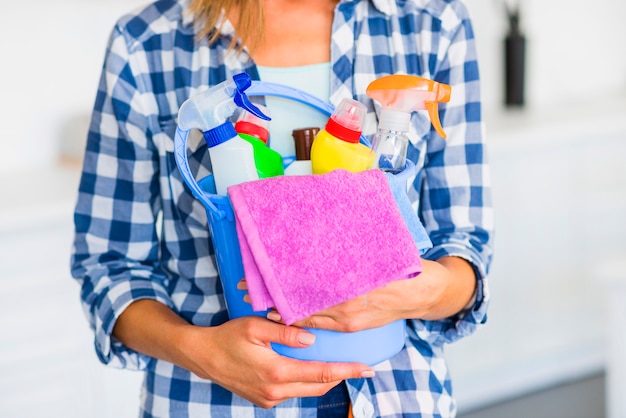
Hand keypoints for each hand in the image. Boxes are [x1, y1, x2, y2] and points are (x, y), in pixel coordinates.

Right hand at [179, 316, 373, 407]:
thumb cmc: (228, 337)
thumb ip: (287, 333)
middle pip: (319, 386)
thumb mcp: (255, 327)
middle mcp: (275, 391)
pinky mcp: (263, 401)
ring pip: (307, 391)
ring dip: (323, 379)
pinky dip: (306, 382)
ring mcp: (269, 399)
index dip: (347, 371)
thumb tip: (313, 340)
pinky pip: (293, 392)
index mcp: (276, 372)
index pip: (321, 373)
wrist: (203, 357)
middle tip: (361, 366)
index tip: (367, 369)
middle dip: (341, 376)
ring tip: (339, 365)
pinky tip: (310, 369)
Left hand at [265, 256, 476, 332]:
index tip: (258, 275)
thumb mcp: (376, 250)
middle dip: (273, 295)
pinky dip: (301, 321)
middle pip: (300, 300)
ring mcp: (348, 319)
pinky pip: (321, 325)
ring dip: (282, 310)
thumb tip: (322, 225)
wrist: (424, 292)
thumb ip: (349, 247)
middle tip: (247, 287)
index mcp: (350, 285)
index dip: (280, 282)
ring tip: (259, 303)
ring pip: (307, 316)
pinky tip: (285, 316)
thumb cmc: (400, 266)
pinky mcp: (351, 326)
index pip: (306, 285)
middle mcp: (346, 305)